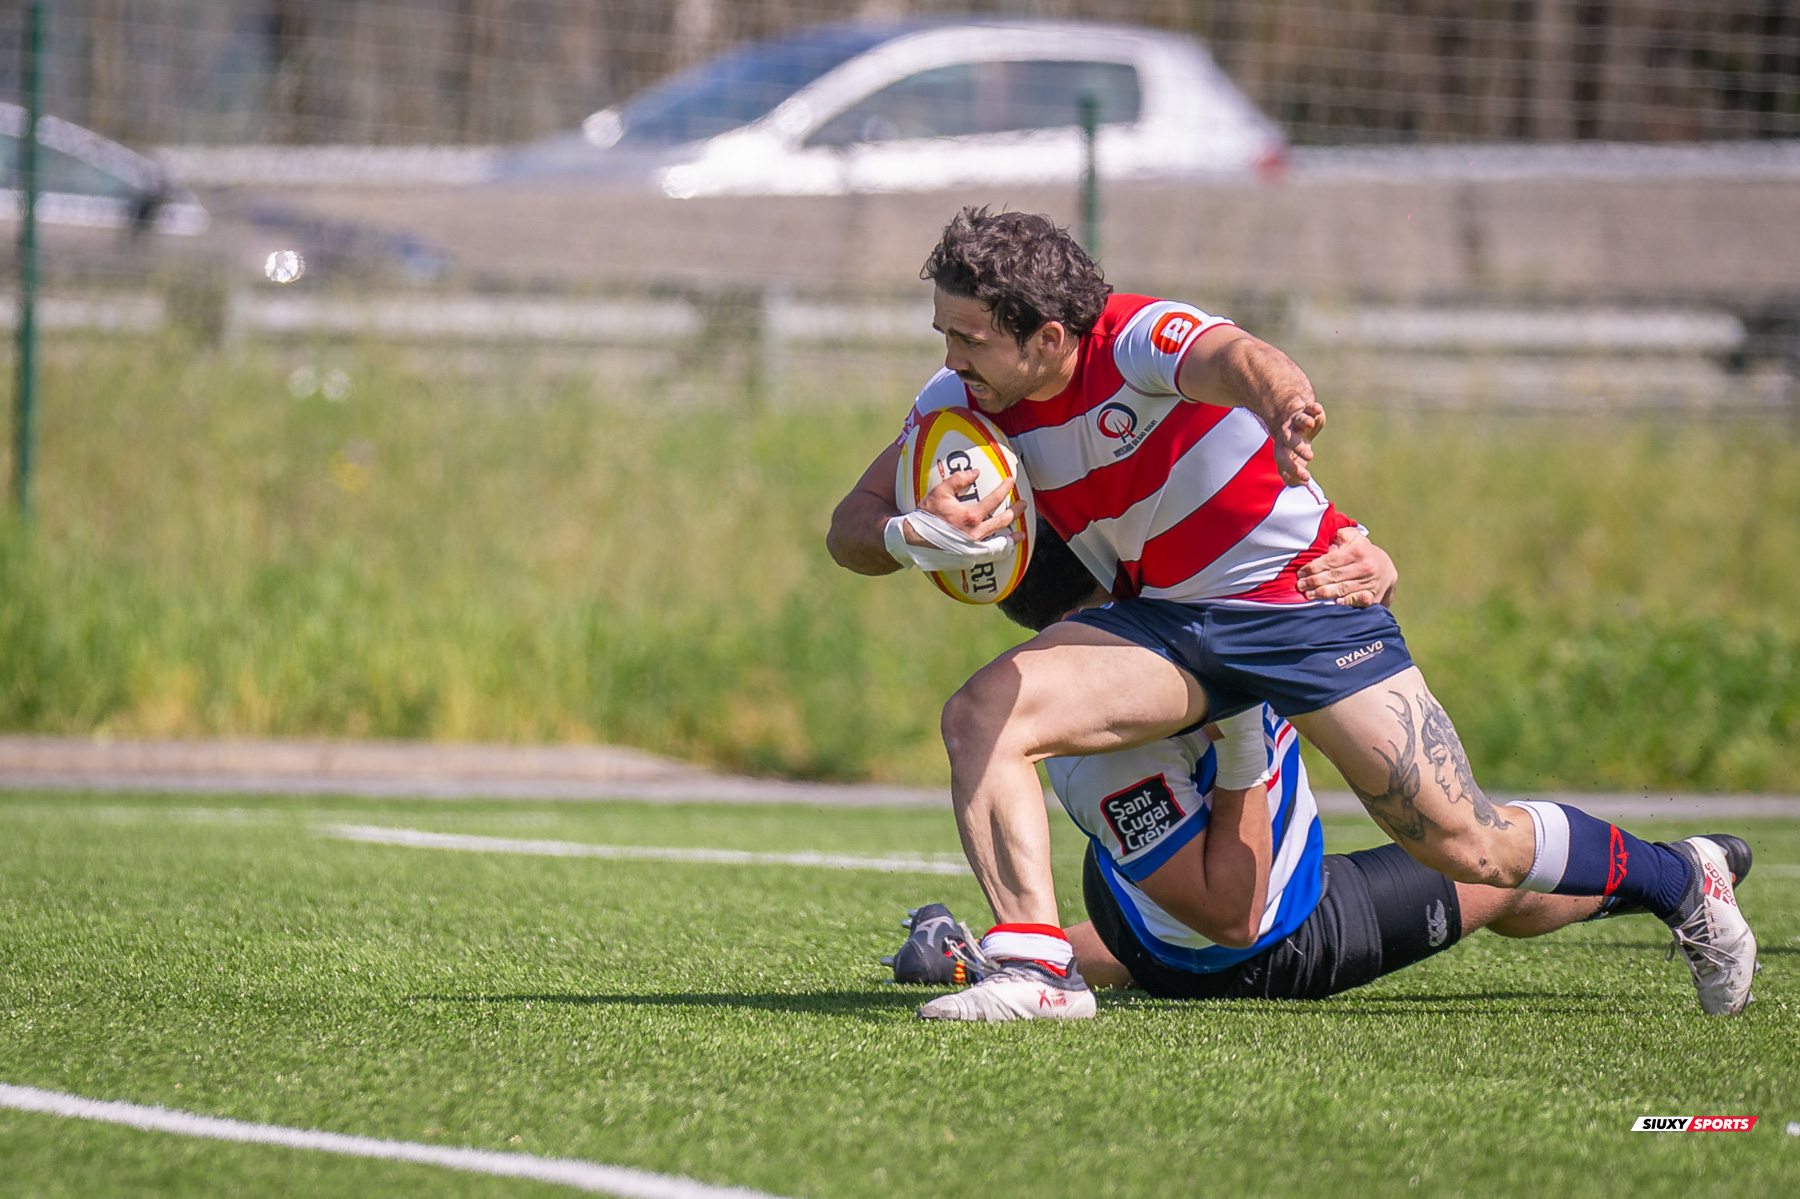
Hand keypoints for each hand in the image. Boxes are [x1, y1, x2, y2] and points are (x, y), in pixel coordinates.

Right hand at [907, 467, 1022, 546]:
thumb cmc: (924, 516)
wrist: (913, 540)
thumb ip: (958, 479)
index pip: (994, 499)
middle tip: (1023, 504)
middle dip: (1015, 511)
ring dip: (1013, 537)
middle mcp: (975, 533)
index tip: (1011, 480)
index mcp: (970, 516)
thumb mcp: (939, 492)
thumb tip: (976, 472)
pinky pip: (990, 556)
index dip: (1004, 488)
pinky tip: (1004, 550)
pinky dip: (1000, 553)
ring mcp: (973, 548)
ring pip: (1000, 542)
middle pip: (1002, 520)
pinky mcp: (969, 558)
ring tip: (1021, 533)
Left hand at [1269, 397, 1323, 485]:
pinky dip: (1312, 408)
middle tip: (1310, 457)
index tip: (1306, 478)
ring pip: (1297, 421)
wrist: (1294, 417)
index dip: (1292, 469)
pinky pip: (1308, 408)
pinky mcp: (1307, 410)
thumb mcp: (1294, 458)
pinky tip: (1317, 409)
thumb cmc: (1295, 443)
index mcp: (1283, 448)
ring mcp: (1296, 421)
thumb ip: (1295, 472)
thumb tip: (1299, 485)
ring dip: (1303, 422)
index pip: (1283, 459)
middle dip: (1297, 448)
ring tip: (1309, 424)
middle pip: (1288, 440)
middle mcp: (1287, 433)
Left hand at [1297, 527, 1396, 606]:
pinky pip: (1359, 600)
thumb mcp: (1353, 539)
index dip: (1313, 567)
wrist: (1386, 569)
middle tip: (1300, 585)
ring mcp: (1369, 583)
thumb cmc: (1362, 552)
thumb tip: (1321, 540)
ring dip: (1323, 593)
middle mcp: (1364, 567)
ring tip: (1308, 595)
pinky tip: (1335, 602)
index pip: (1330, 560)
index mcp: (1357, 551)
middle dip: (1314, 581)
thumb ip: (1337, 537)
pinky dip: (1347, 601)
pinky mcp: (1372, 596)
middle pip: (1334, 576)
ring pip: (1342, 589)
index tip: (1300, 572)